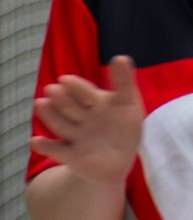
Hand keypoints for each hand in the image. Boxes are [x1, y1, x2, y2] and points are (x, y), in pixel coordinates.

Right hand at [30, 55, 144, 190]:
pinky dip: (45, 147)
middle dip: (62, 99)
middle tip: (52, 89)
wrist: (117, 162)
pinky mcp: (71, 156)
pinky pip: (57, 151)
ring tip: (40, 104)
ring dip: (50, 116)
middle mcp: (82, 118)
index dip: (76, 87)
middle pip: (70, 107)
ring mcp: (75, 136)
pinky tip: (34, 141)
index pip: (86, 93)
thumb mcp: (129, 105)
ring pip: (61, 125)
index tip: (65, 79)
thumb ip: (124, 83)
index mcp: (95, 104)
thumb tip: (121, 57)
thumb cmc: (124, 129)